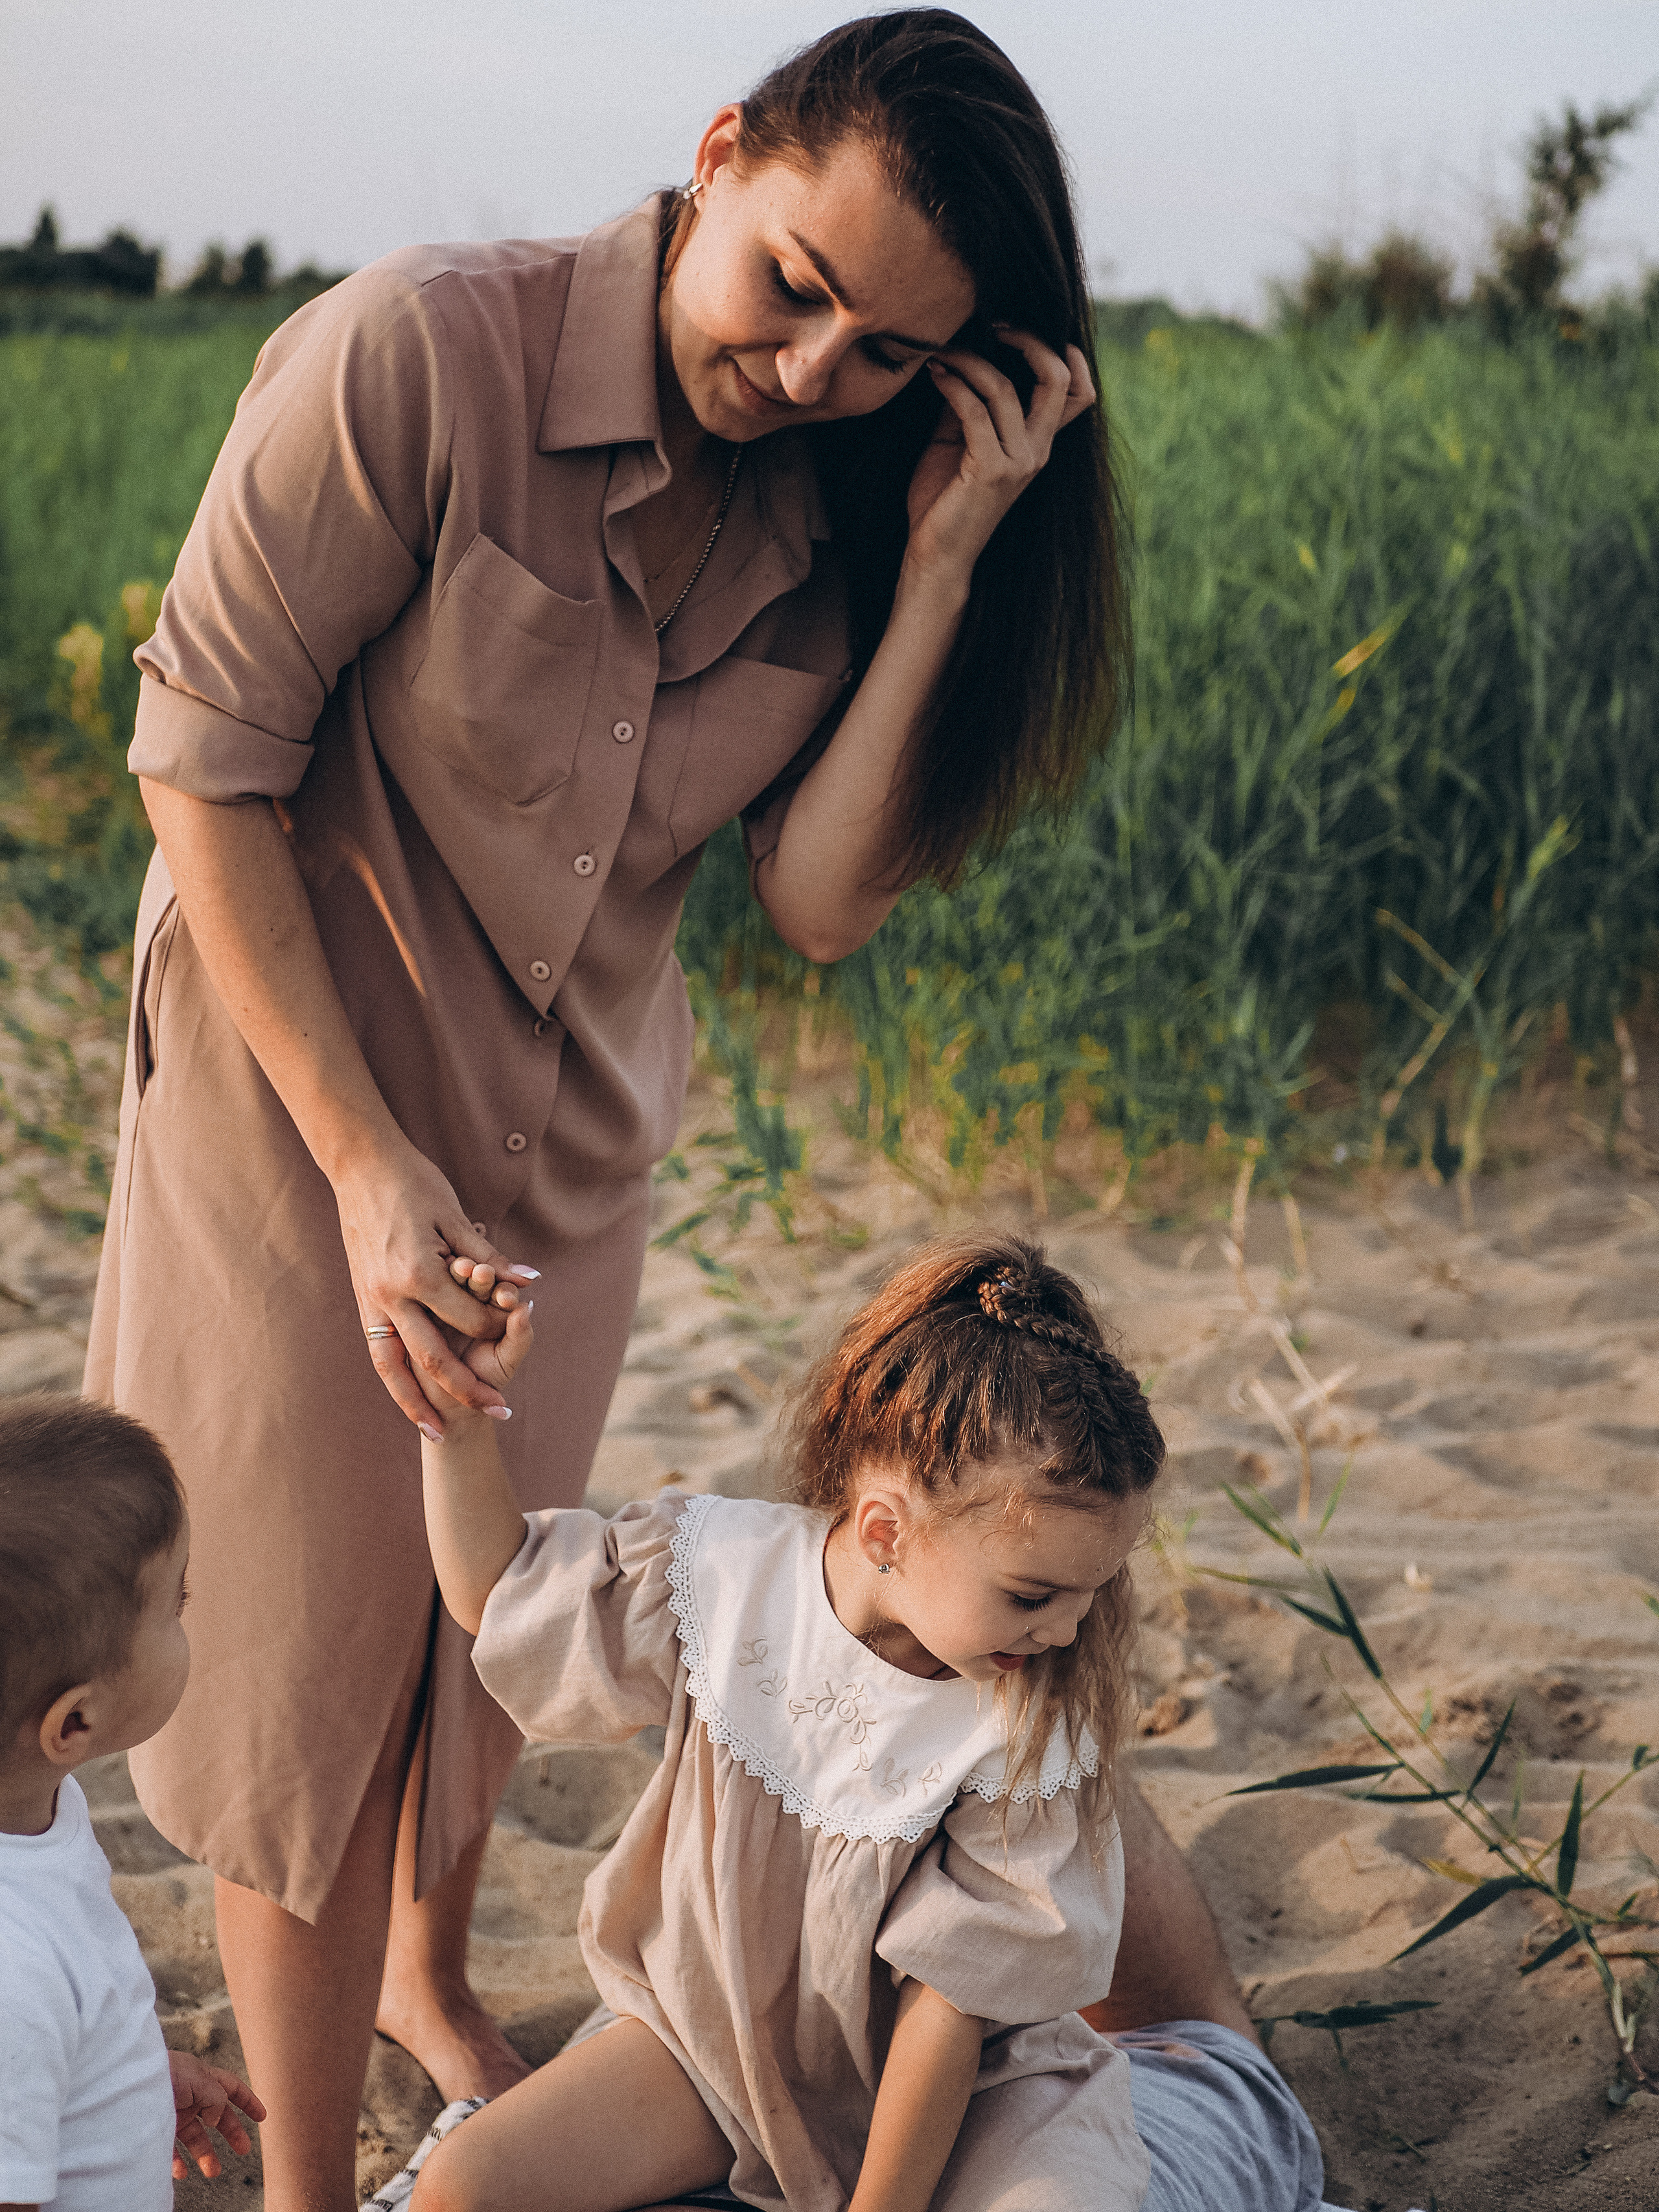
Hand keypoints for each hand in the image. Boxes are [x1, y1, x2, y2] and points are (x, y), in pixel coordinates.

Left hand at [168, 2049, 264, 2180]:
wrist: (125, 2084)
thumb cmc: (162, 2073)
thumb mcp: (197, 2079)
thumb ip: (215, 2098)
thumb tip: (217, 2117)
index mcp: (202, 2078)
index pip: (231, 2088)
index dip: (248, 2101)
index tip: (262, 2116)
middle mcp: (189, 2096)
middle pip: (217, 2115)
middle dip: (232, 2132)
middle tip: (244, 2149)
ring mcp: (173, 2113)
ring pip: (195, 2136)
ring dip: (206, 2154)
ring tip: (213, 2171)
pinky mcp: (155, 2130)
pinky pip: (170, 2149)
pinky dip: (178, 2162)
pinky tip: (182, 2171)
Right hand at [331, 1140, 540, 1436]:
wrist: (359, 1166)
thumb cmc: (413, 1183)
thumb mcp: (455, 1216)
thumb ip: (490, 1258)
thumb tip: (531, 1281)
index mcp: (417, 1272)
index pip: (468, 1316)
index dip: (496, 1323)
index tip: (516, 1325)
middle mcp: (391, 1295)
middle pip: (433, 1356)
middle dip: (466, 1389)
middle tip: (497, 1413)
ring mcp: (371, 1301)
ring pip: (394, 1367)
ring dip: (416, 1402)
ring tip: (438, 1431)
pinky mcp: (361, 1302)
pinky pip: (377, 1352)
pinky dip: (392, 1380)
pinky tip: (407, 1397)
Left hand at [903, 329, 1095, 585]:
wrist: (936, 555)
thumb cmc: (944, 501)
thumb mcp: (960, 442)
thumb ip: (970, 405)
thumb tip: (963, 355)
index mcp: (1038, 444)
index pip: (1079, 393)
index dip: (1070, 354)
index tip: (1026, 329)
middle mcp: (1038, 452)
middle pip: (1060, 379)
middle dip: (1028, 340)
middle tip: (992, 325)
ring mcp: (1019, 462)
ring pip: (1006, 388)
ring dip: (969, 361)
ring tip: (940, 354)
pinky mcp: (992, 471)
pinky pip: (975, 410)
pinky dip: (953, 385)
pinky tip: (934, 375)